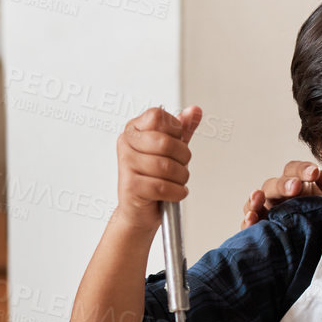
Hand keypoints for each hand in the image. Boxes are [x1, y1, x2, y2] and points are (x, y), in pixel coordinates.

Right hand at [116, 105, 201, 229]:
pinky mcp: (130, 186)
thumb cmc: (154, 177)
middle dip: (183, 158)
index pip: (158, 116)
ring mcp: (126, 164)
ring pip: (166, 166)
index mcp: (134, 128)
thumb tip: (195, 111)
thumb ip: (182, 130)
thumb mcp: (171, 150)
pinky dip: (176, 192)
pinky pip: (162, 187)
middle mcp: (126, 143)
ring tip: (177, 182)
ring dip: (181, 178)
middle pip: (165, 142)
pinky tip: (175, 193)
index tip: (175, 144)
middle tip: (181, 167)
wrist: (140, 210)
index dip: (175, 131)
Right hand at [240, 160, 321, 228]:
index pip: (293, 170)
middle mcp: (278, 195)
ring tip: (258, 197)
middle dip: (283, 185)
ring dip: (256, 198)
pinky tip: (251, 218)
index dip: (302, 169)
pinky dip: (247, 222)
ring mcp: (267, 211)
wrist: (320, 243)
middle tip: (295, 187)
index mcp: (295, 183)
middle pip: (274, 185)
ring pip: (256, 201)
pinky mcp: (260, 229)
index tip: (314, 172)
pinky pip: (249, 224)